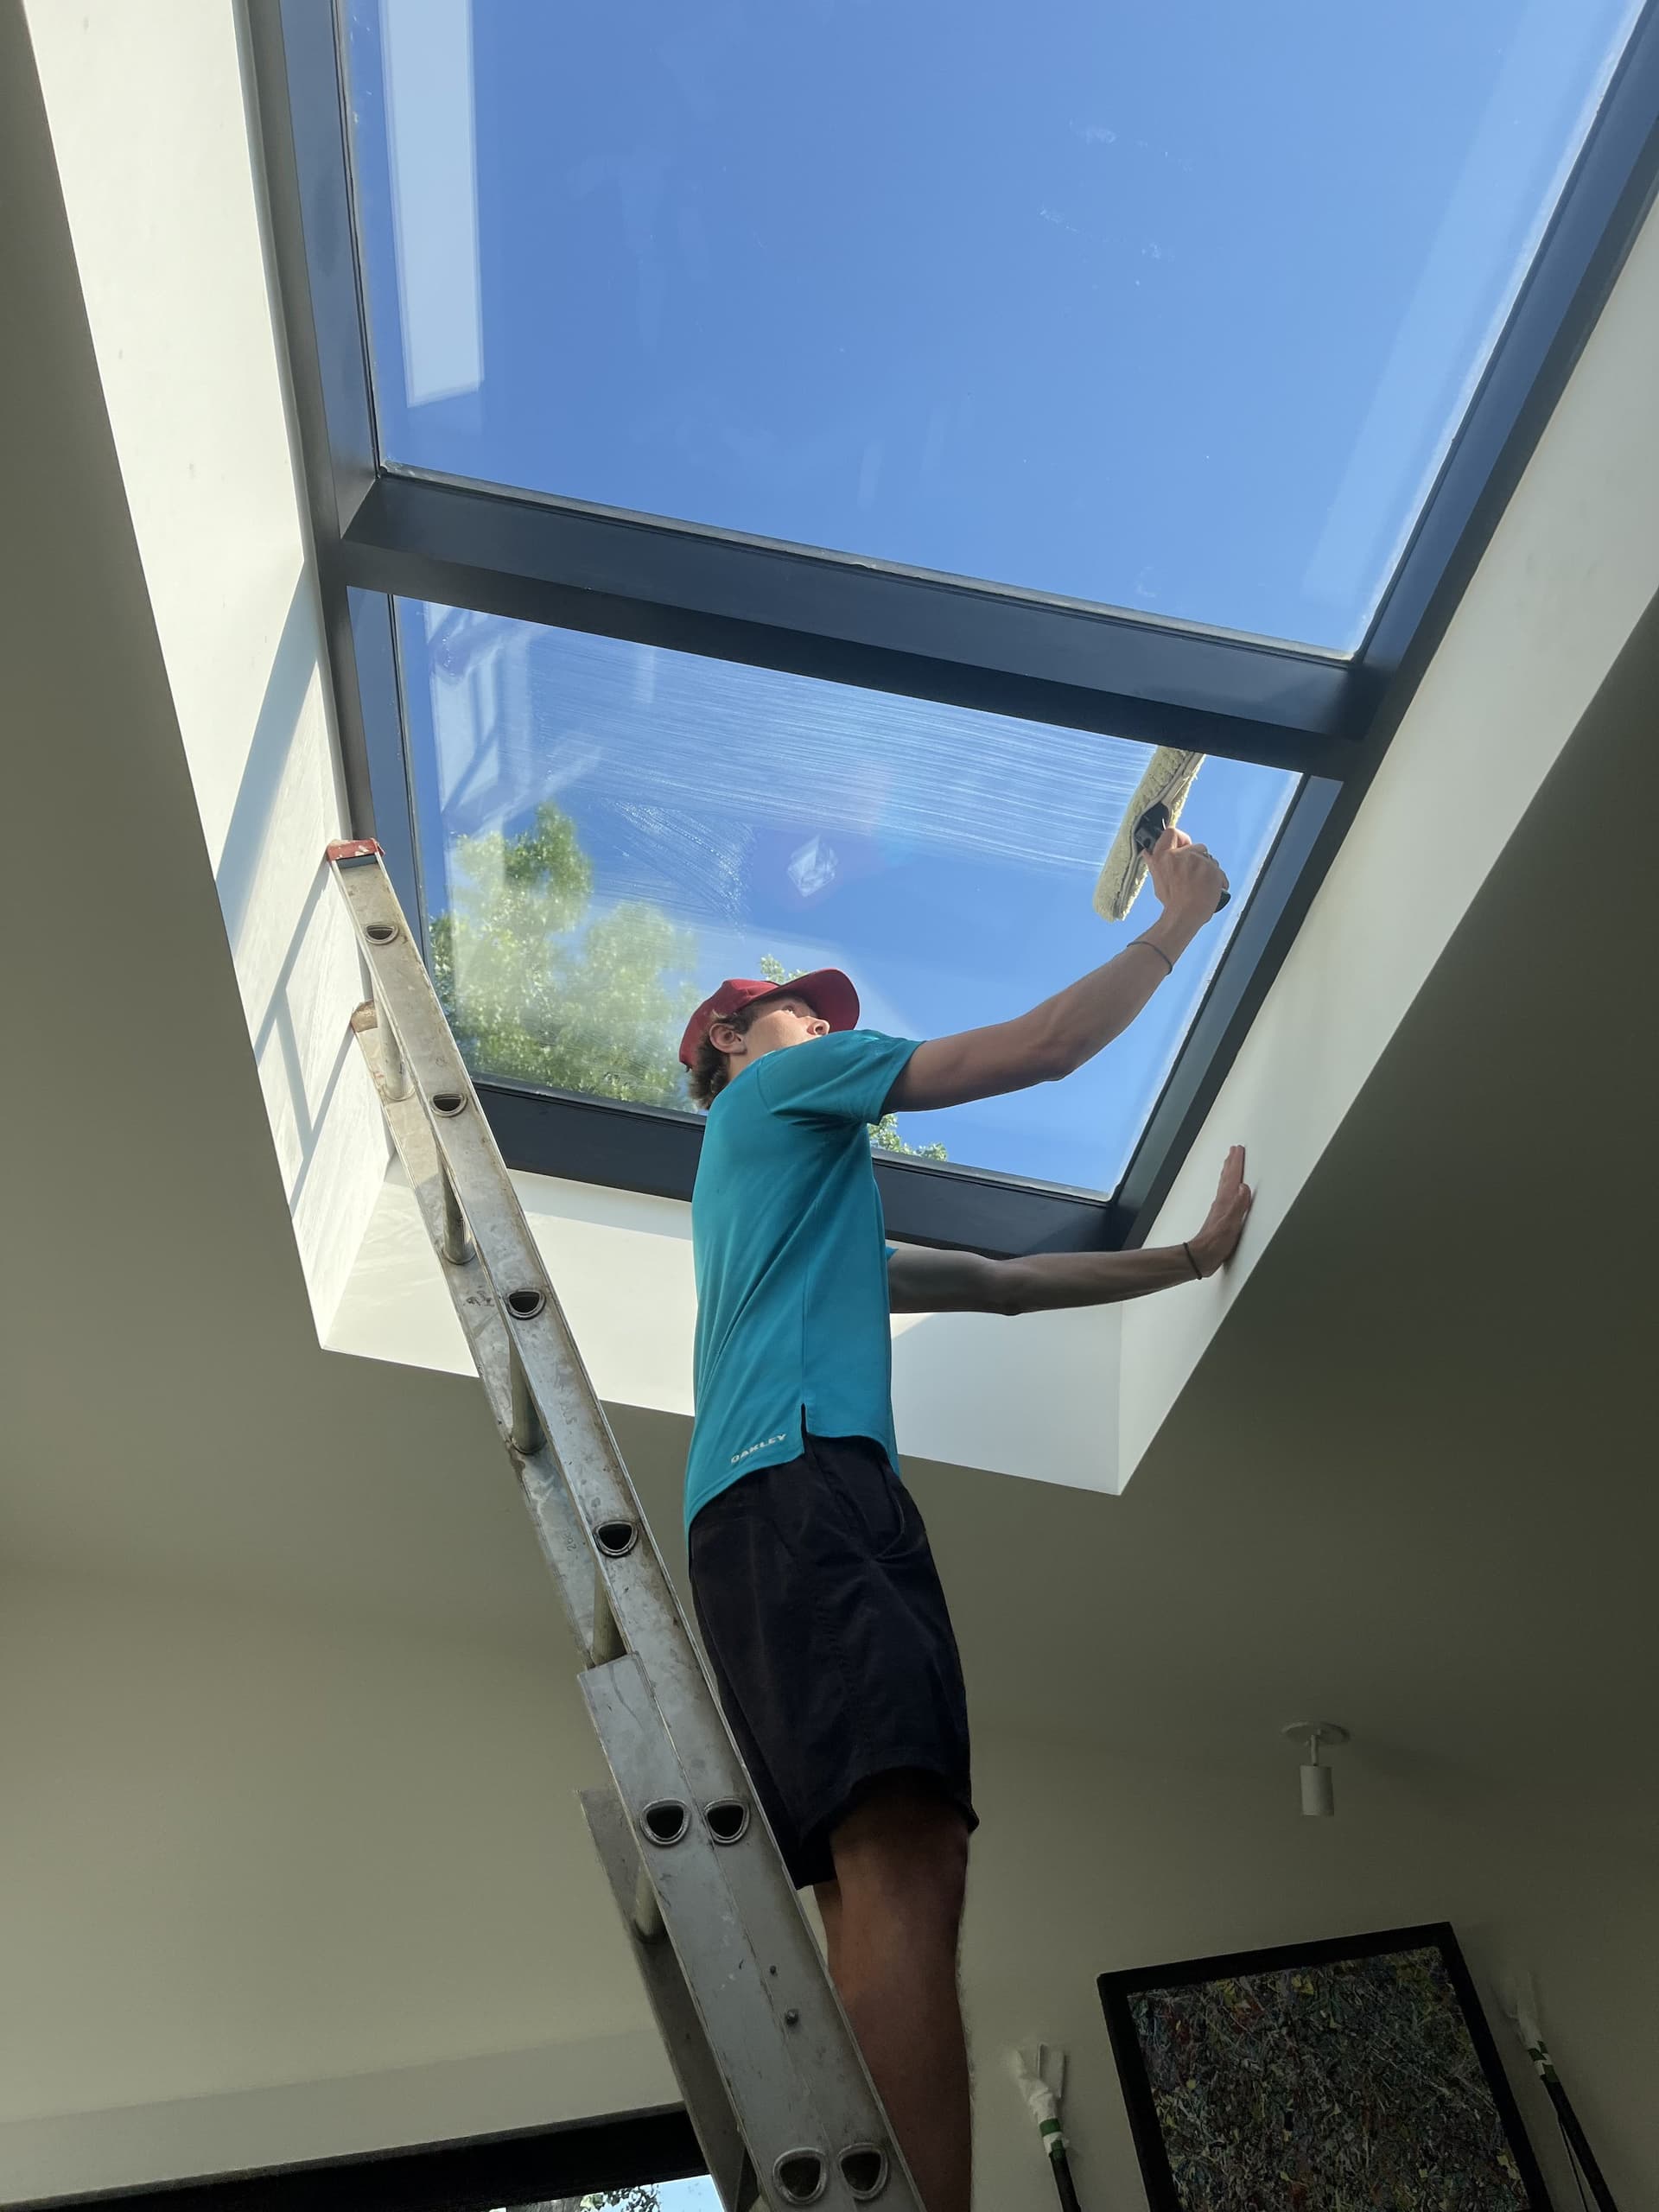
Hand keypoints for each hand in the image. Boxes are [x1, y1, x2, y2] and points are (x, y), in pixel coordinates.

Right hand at [1147, 823, 1227, 926]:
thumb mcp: (1157, 880)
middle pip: (1197, 848)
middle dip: (1199, 860)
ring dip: (1209, 871)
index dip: (1181, 838)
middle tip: (1193, 876)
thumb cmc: (1172, 902)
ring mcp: (1198, 862)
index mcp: (1163, 857)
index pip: (1172, 833)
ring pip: (1210, 860)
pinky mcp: (1212, 870)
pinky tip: (1211, 890)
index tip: (1183, 846)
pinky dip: (1218, 881)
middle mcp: (1180, 856)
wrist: (1184, 916)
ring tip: (1201, 886)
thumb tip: (1147, 853)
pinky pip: (1219, 872)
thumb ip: (1155, 864)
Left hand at [1188, 1145, 1252, 1275]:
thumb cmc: (1216, 1243)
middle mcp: (1222, 1202)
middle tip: (1234, 1150)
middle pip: (1227, 1178)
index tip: (1239, 1149)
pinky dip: (1228, 1188)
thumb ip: (1238, 1206)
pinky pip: (1226, 1196)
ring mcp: (1220, 1210)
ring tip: (1230, 1164)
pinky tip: (1231, 1192)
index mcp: (1226, 1201)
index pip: (1233, 1177)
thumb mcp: (1231, 1224)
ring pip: (1225, 1185)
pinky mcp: (1221, 1218)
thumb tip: (1243, 1187)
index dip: (1236, 1163)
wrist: (1202, 1257)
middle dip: (1231, 1163)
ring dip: (1229, 1173)